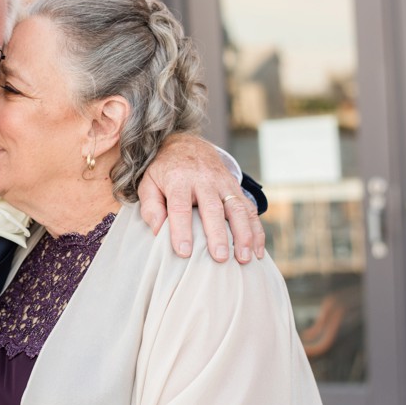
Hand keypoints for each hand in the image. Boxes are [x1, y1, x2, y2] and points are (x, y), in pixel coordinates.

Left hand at [138, 134, 264, 262]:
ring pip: (237, 209)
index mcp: (178, 180)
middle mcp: (204, 180)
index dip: (182, 230)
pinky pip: (249, 209)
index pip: (180, 207)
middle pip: (213, 209)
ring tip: (244, 259)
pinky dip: (256, 230)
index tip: (184, 252)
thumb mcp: (148, 184)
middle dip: (218, 234)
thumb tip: (157, 231)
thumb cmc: (164, 172)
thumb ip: (150, 207)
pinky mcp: (235, 188)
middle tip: (219, 258)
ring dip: (243, 235)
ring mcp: (223, 184)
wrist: (185, 145)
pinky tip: (257, 251)